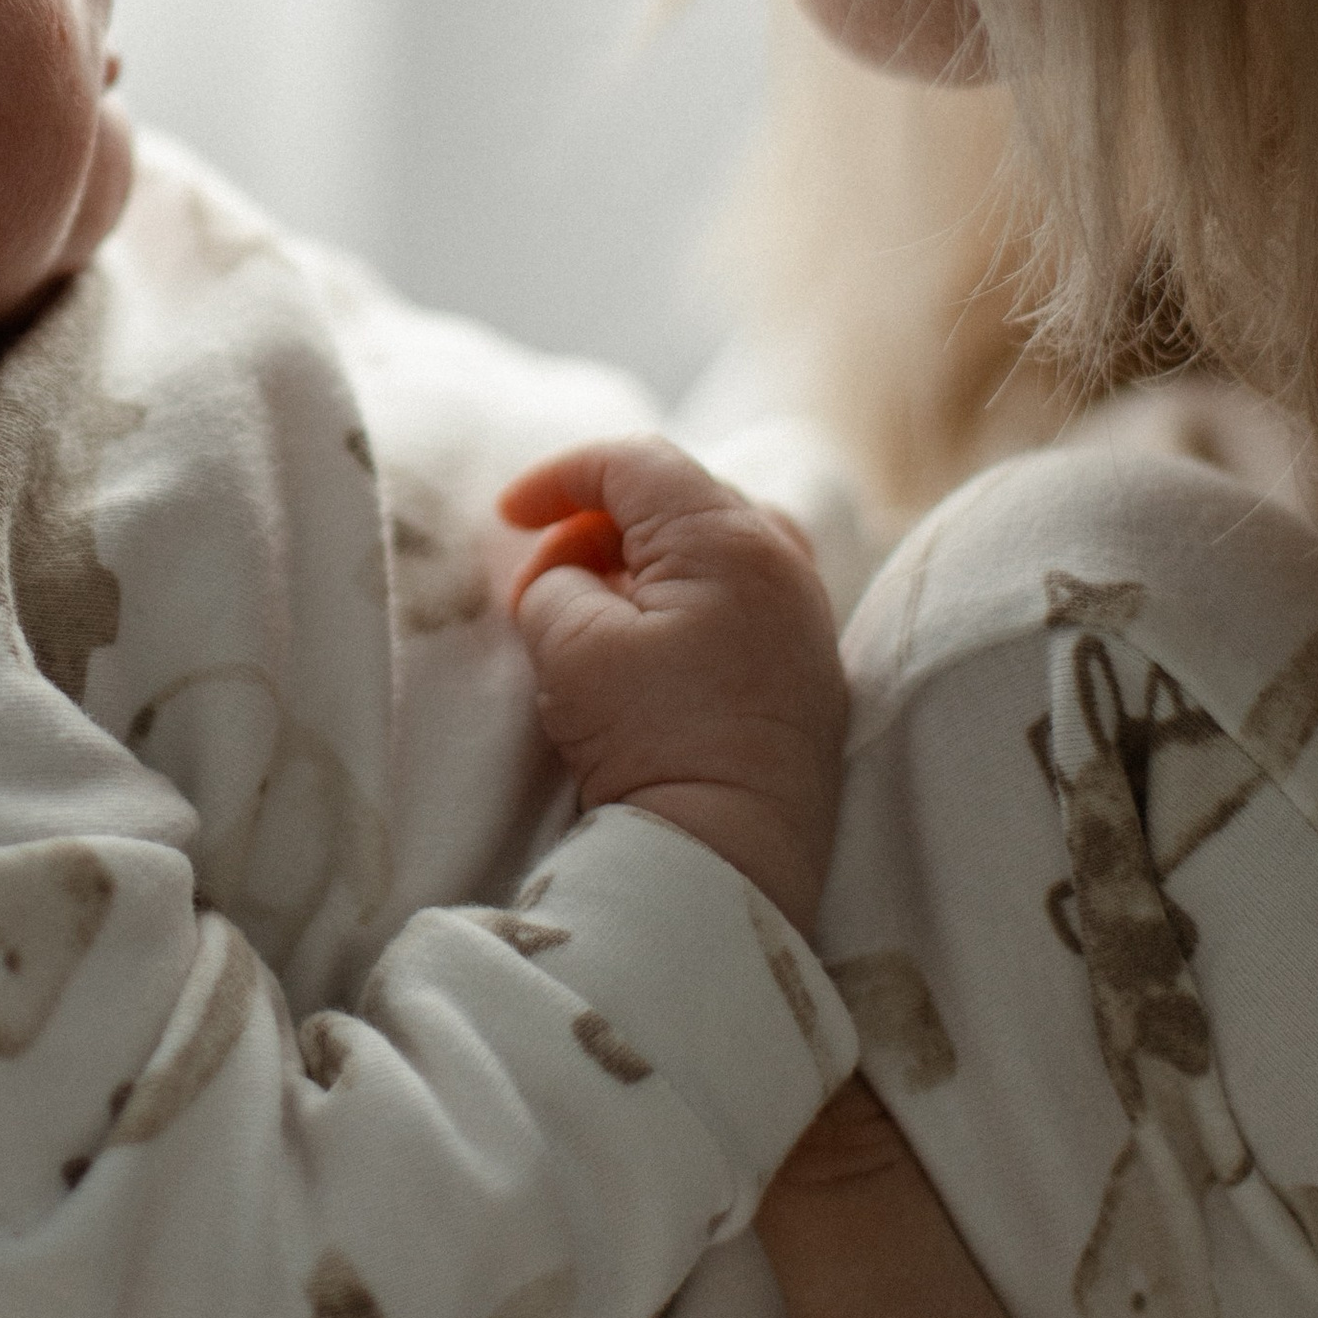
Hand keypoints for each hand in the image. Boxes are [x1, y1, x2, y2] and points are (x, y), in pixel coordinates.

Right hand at [499, 434, 846, 932]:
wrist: (733, 854)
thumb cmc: (652, 740)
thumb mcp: (569, 643)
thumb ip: (554, 581)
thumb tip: (569, 575)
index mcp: (729, 537)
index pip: (634, 463)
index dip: (558, 477)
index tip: (507, 515)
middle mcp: (783, 560)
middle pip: (677, 497)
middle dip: (597, 522)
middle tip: (543, 576)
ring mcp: (807, 614)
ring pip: (713, 544)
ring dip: (643, 558)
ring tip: (593, 608)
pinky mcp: (809, 667)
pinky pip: (742, 594)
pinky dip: (685, 595)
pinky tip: (647, 645)